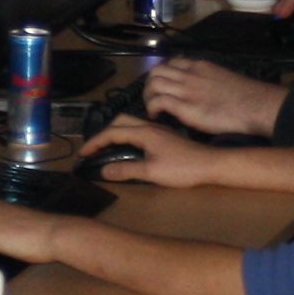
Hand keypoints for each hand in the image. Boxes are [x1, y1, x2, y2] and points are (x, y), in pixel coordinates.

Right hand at [79, 117, 224, 188]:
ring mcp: (159, 131)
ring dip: (115, 132)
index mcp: (144, 133)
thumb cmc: (182, 168)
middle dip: (103, 132)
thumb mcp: (151, 172)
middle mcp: (150, 127)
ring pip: (130, 124)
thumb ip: (126, 170)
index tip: (82, 153)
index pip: (112, 133)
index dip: (95, 142)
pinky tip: (130, 145)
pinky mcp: (166, 136)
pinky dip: (127, 134)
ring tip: (107, 146)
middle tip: (93, 147)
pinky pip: (139, 129)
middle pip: (119, 121)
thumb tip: (103, 170)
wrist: (211, 164)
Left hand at [135, 61, 287, 140]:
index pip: (173, 62)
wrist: (255, 106)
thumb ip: (208, 81)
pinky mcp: (185, 107)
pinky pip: (158, 101)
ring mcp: (186, 89)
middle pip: (157, 70)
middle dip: (149, 84)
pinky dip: (152, 108)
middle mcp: (190, 74)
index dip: (164, 74)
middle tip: (152, 99)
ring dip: (148, 96)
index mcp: (200, 66)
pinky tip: (156, 117)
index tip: (164, 87)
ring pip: (153, 83)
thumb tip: (202, 91)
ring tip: (153, 109)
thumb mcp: (224, 79)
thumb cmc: (247, 98)